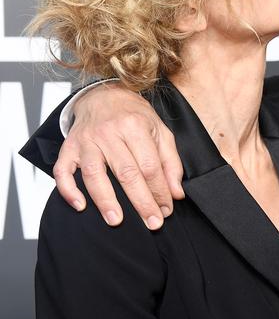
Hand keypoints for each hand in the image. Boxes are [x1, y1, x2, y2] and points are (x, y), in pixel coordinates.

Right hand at [54, 83, 183, 227]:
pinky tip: (80, 206)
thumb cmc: (134, 116)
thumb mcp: (160, 132)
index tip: (166, 211)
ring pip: (95, 174)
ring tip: (116, 221)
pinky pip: (63, 170)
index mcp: (135, 126)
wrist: (104, 95)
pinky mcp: (69, 147)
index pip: (150, 166)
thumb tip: (176, 194)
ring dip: (105, 200)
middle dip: (141, 202)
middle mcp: (109, 132)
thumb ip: (171, 163)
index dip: (160, 191)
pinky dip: (68, 189)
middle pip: (126, 173)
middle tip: (151, 224)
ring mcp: (86, 140)